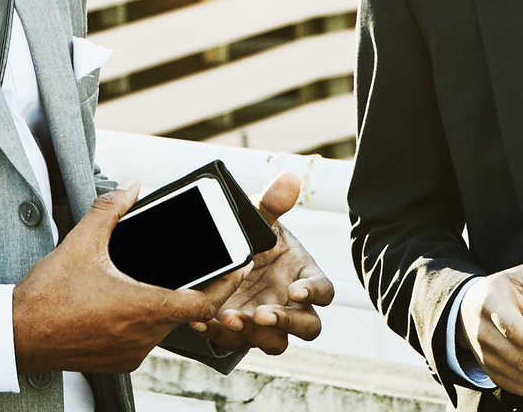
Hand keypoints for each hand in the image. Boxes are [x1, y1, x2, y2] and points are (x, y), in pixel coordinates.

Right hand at [14, 184, 227, 373]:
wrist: (17, 335)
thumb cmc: (47, 298)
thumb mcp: (81, 243)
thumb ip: (110, 210)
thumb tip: (130, 186)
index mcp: (145, 307)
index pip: (205, 302)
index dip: (226, 284)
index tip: (235, 268)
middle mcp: (144, 336)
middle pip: (184, 312)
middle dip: (186, 289)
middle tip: (185, 267)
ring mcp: (131, 353)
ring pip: (162, 327)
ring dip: (160, 307)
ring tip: (145, 283)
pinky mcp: (117, 363)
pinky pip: (142, 342)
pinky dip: (139, 324)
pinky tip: (121, 306)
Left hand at [184, 172, 335, 354]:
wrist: (217, 254)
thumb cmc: (251, 236)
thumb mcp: (257, 218)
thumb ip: (272, 203)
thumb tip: (289, 179)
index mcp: (303, 275)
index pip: (323, 290)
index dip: (314, 293)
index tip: (296, 290)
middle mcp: (290, 304)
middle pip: (308, 327)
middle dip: (288, 323)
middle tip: (262, 313)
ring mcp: (266, 321)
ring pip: (275, 342)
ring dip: (255, 334)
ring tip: (229, 318)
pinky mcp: (240, 332)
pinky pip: (234, 342)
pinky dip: (217, 333)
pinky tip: (199, 320)